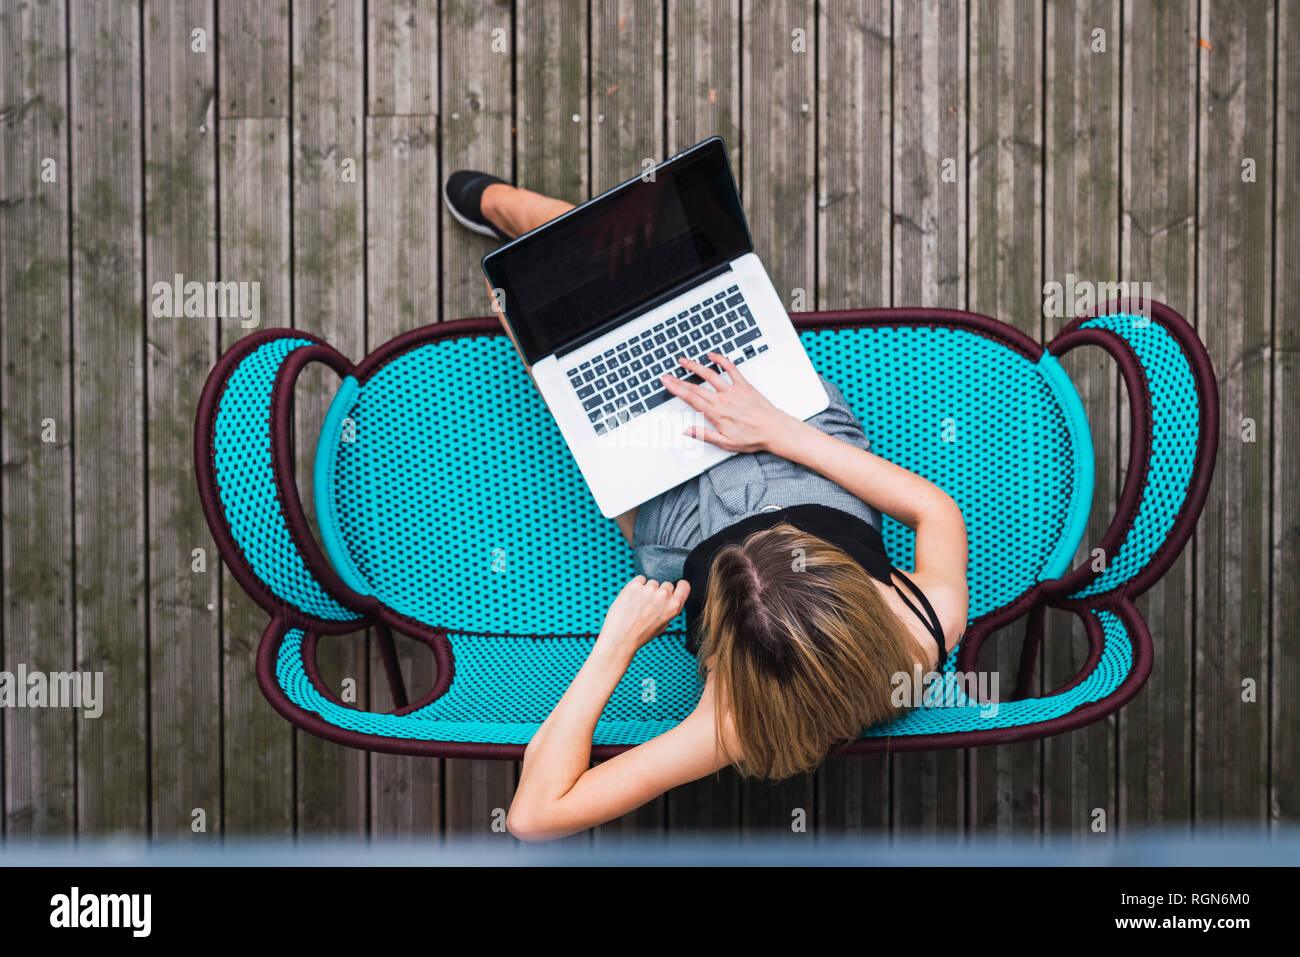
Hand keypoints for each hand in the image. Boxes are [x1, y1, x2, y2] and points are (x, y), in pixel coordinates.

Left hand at [597, 575, 689, 651]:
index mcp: (673, 607)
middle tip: (650, 605)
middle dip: (660, 592)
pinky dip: (636, 586)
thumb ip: (669, 610)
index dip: (680, 586)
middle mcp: (663, 596)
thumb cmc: (639, 635)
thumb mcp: (663, 626)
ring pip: (652, 583)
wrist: (620, 638)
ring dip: (647, 590)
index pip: (684, 586)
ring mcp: (649, 589)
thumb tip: (669, 599)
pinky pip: (639, 579)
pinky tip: (632, 599)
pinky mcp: (634, 586)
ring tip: (638, 605)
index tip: (676, 586)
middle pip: (666, 585)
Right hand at [661, 351, 801, 453]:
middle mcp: (723, 399)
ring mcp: (733, 390)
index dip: (676, 389)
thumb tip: (688, 431)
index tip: (667, 383)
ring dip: (695, 366)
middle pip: (695, 387)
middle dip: (678, 380)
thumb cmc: (753, 437)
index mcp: (716, 413)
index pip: (691, 398)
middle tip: (667, 375)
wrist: (774, 430)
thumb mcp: (726, 443)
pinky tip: (712, 356)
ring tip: (684, 361)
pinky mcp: (744, 385)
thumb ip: (705, 435)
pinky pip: (731, 368)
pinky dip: (721, 360)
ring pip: (709, 375)